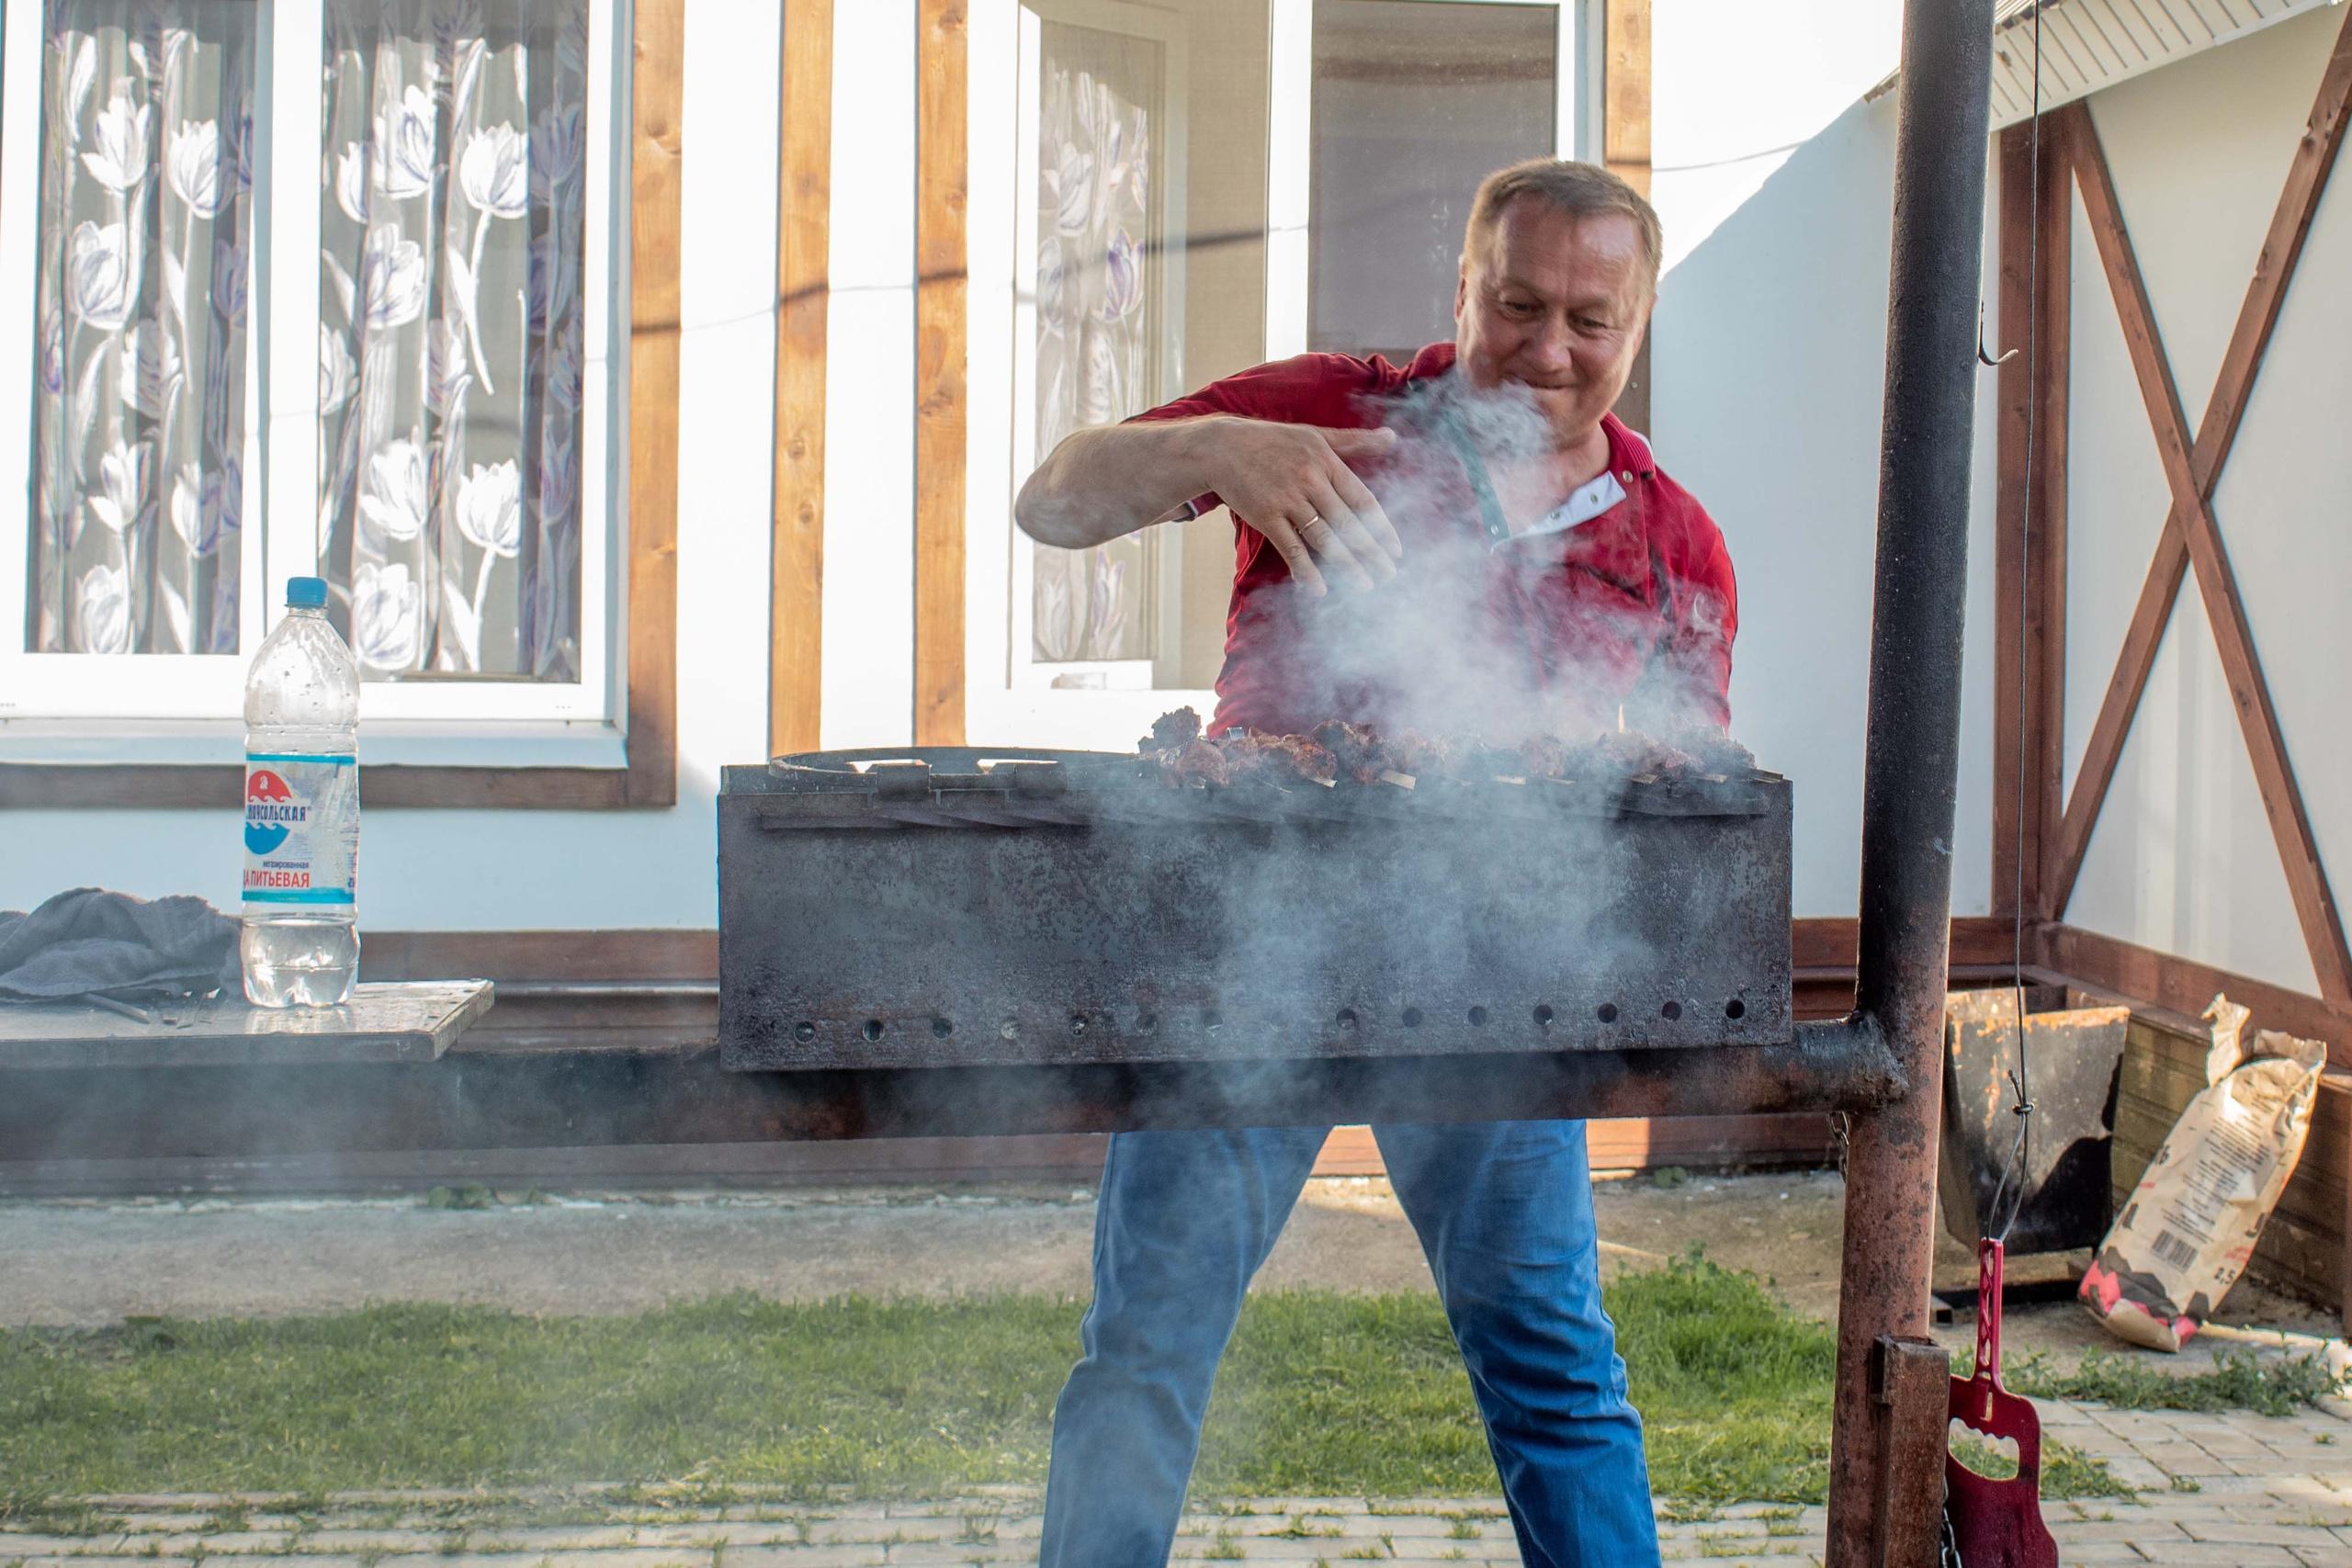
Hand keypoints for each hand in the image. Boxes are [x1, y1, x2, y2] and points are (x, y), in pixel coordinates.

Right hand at [1194, 418, 1403, 593]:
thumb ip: (1355, 441)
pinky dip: (1305, 569)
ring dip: (1347, 565)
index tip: (1396, 549)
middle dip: (1372, 552)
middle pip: (1349, 524)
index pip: (1363, 501)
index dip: (1382, 528)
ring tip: (1366, 584)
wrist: (1222, 447)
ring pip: (1324, 539)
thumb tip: (1392, 437)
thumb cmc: (1272, 440)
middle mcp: (1311, 482)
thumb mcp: (1316, 435)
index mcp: (1327, 463)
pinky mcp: (1266, 516)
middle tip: (1390, 574)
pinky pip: (1291, 548)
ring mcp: (1288, 500)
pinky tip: (1319, 588)